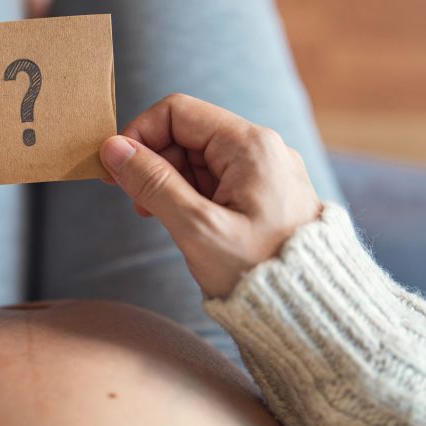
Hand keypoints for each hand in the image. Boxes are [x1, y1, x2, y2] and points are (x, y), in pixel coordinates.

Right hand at [99, 94, 322, 297]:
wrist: (312, 313)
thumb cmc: (259, 273)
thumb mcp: (196, 229)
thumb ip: (152, 183)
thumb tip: (113, 149)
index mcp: (251, 146)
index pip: (177, 112)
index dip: (139, 135)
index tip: (116, 169)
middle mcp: (262, 148)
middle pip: (186, 132)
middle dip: (153, 162)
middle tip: (137, 203)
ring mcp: (264, 170)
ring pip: (197, 157)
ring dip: (168, 181)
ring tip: (158, 218)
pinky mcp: (264, 192)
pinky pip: (215, 178)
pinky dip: (189, 194)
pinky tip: (181, 222)